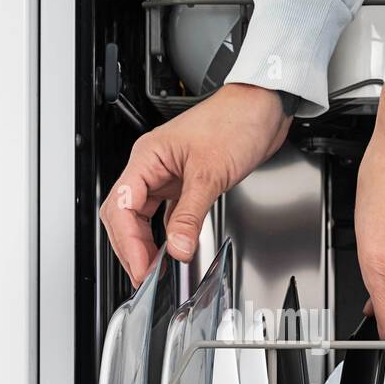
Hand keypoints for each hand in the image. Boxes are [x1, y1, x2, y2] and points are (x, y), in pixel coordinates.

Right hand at [99, 83, 291, 285]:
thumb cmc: (235, 121)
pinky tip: (172, 249)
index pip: (122, 206)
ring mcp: (167, 176)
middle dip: (131, 247)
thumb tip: (177, 248)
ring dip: (145, 243)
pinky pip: (165, 215)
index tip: (141, 267)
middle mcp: (152, 167)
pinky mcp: (184, 183)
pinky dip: (166, 235)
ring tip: (153, 269)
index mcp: (147, 158)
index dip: (128, 241)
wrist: (262, 107)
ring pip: (142, 217)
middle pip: (124, 215)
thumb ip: (190, 214)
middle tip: (145, 275)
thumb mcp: (210, 173)